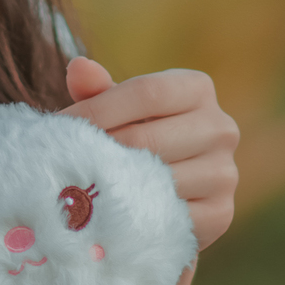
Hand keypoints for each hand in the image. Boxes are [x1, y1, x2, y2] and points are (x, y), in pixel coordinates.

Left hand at [62, 57, 238, 250]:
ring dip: (111, 187)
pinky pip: (167, 216)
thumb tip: (79, 67)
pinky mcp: (220, 214)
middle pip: (147, 138)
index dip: (98, 110)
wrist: (168, 192)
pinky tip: (106, 215)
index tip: (60, 127)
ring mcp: (225, 173)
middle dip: (98, 151)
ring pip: (156, 180)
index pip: (146, 93)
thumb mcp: (118, 109)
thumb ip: (97, 90)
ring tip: (77, 189)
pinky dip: (134, 217)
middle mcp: (221, 127)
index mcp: (197, 88)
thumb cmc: (136, 136)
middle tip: (61, 164)